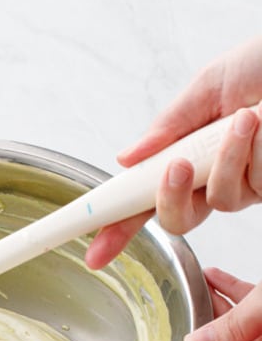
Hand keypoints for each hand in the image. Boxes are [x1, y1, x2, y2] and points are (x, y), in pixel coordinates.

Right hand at [86, 37, 261, 268]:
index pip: (146, 199)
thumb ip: (169, 126)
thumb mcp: (210, 86)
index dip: (118, 227)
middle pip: (176, 218)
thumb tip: (125, 158)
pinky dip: (251, 153)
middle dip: (168, 196)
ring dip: (225, 160)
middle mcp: (216, 177)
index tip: (94, 254)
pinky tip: (261, 124)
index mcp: (192, 156)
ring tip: (245, 118)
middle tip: (176, 167)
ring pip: (217, 201)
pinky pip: (248, 186)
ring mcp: (246, 185)